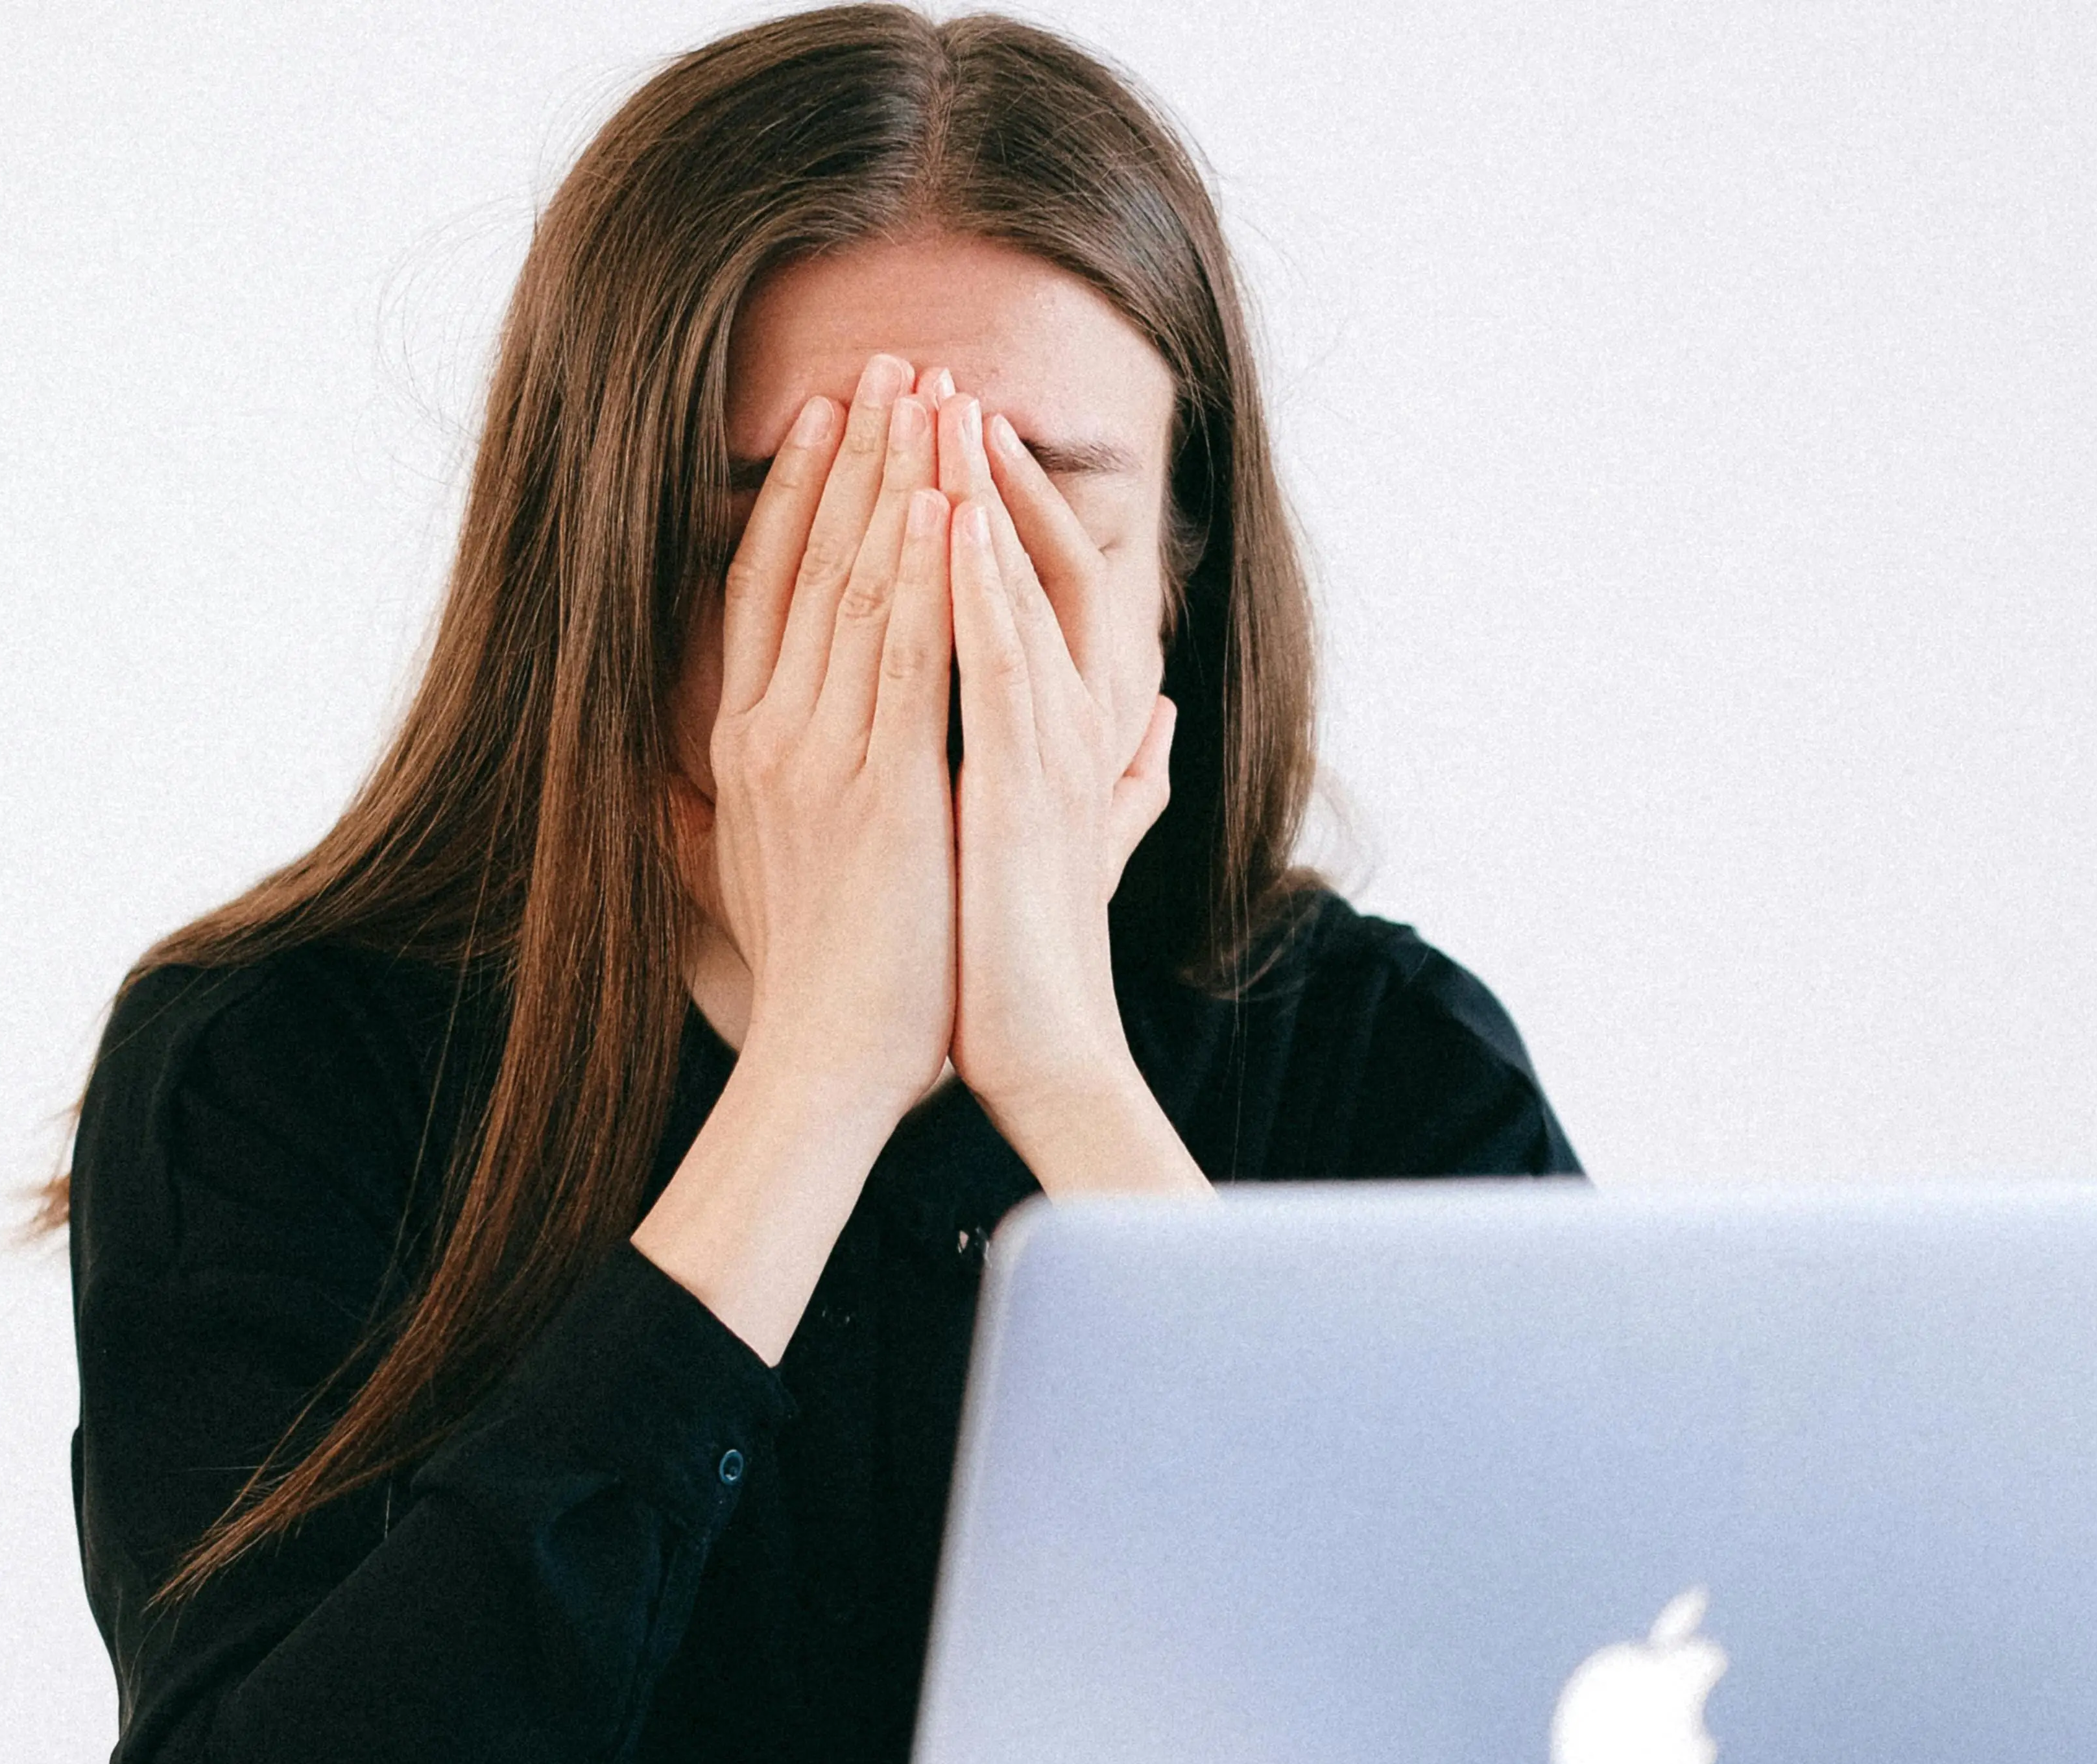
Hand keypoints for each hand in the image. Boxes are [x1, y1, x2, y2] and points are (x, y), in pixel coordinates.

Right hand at [694, 353, 959, 1129]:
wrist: (829, 1061)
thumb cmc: (816, 978)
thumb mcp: (759, 870)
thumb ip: (743, 806)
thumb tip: (702, 778)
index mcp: (746, 745)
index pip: (765, 587)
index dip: (798, 493)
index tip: (832, 415)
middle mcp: (770, 733)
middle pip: (809, 562)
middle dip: (855, 454)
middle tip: (892, 361)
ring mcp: (820, 755)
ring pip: (858, 587)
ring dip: (896, 481)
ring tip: (927, 392)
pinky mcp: (881, 786)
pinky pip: (904, 656)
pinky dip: (924, 574)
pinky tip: (945, 500)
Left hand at [933, 389, 1184, 1163]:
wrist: (1041, 1056)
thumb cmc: (1027, 960)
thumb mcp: (1067, 843)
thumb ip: (1120, 780)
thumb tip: (1163, 725)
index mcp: (1061, 730)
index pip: (1033, 583)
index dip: (993, 502)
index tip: (943, 430)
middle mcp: (1063, 724)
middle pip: (1023, 561)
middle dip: (977, 467)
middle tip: (933, 375)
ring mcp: (1045, 751)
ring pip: (1012, 593)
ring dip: (978, 496)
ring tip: (941, 408)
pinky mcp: (1017, 789)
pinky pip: (994, 666)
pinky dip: (975, 589)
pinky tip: (947, 522)